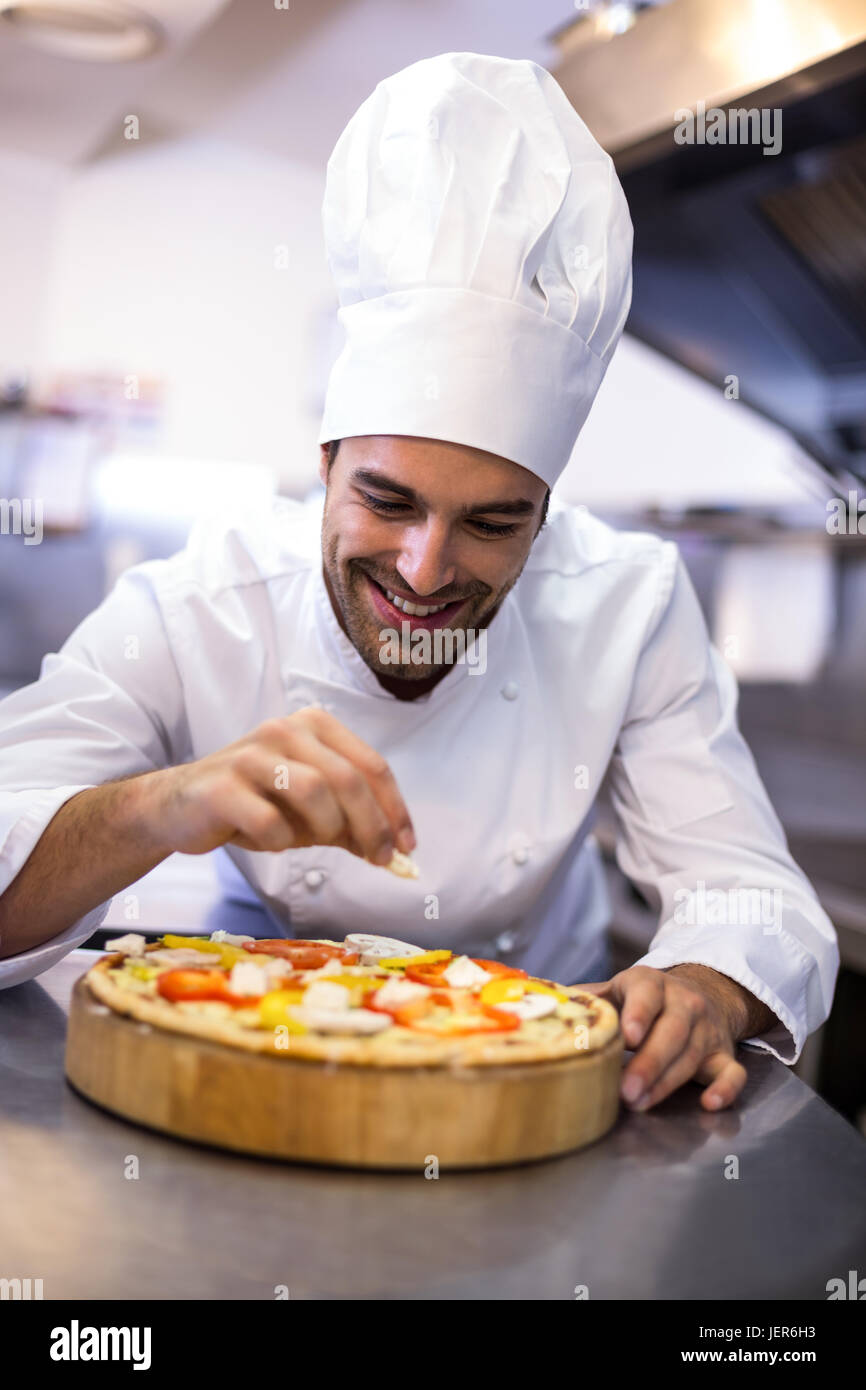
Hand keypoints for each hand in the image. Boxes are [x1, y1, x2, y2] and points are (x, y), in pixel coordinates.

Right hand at [138, 706, 415, 863]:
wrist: (180, 806)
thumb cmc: (256, 803)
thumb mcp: (310, 810)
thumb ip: (351, 824)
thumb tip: (397, 855)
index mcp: (314, 725)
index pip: (371, 765)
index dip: (395, 809)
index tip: (407, 847)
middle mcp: (284, 730)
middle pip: (348, 779)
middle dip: (372, 826)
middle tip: (381, 860)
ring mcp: (250, 754)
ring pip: (313, 793)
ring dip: (324, 829)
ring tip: (310, 841)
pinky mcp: (222, 786)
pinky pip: (270, 822)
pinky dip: (281, 842)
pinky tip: (271, 841)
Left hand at [583, 963, 769, 1112]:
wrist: (699, 994)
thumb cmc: (644, 999)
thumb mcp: (618, 989)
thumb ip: (588, 998)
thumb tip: (544, 1004)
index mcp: (651, 983)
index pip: (647, 994)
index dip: (638, 1014)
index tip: (627, 1036)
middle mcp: (684, 1003)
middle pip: (671, 1032)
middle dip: (648, 1063)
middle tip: (627, 1091)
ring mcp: (707, 1029)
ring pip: (692, 1055)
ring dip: (667, 1083)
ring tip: (641, 1103)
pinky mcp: (725, 1054)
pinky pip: (733, 1073)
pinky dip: (726, 1089)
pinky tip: (709, 1103)